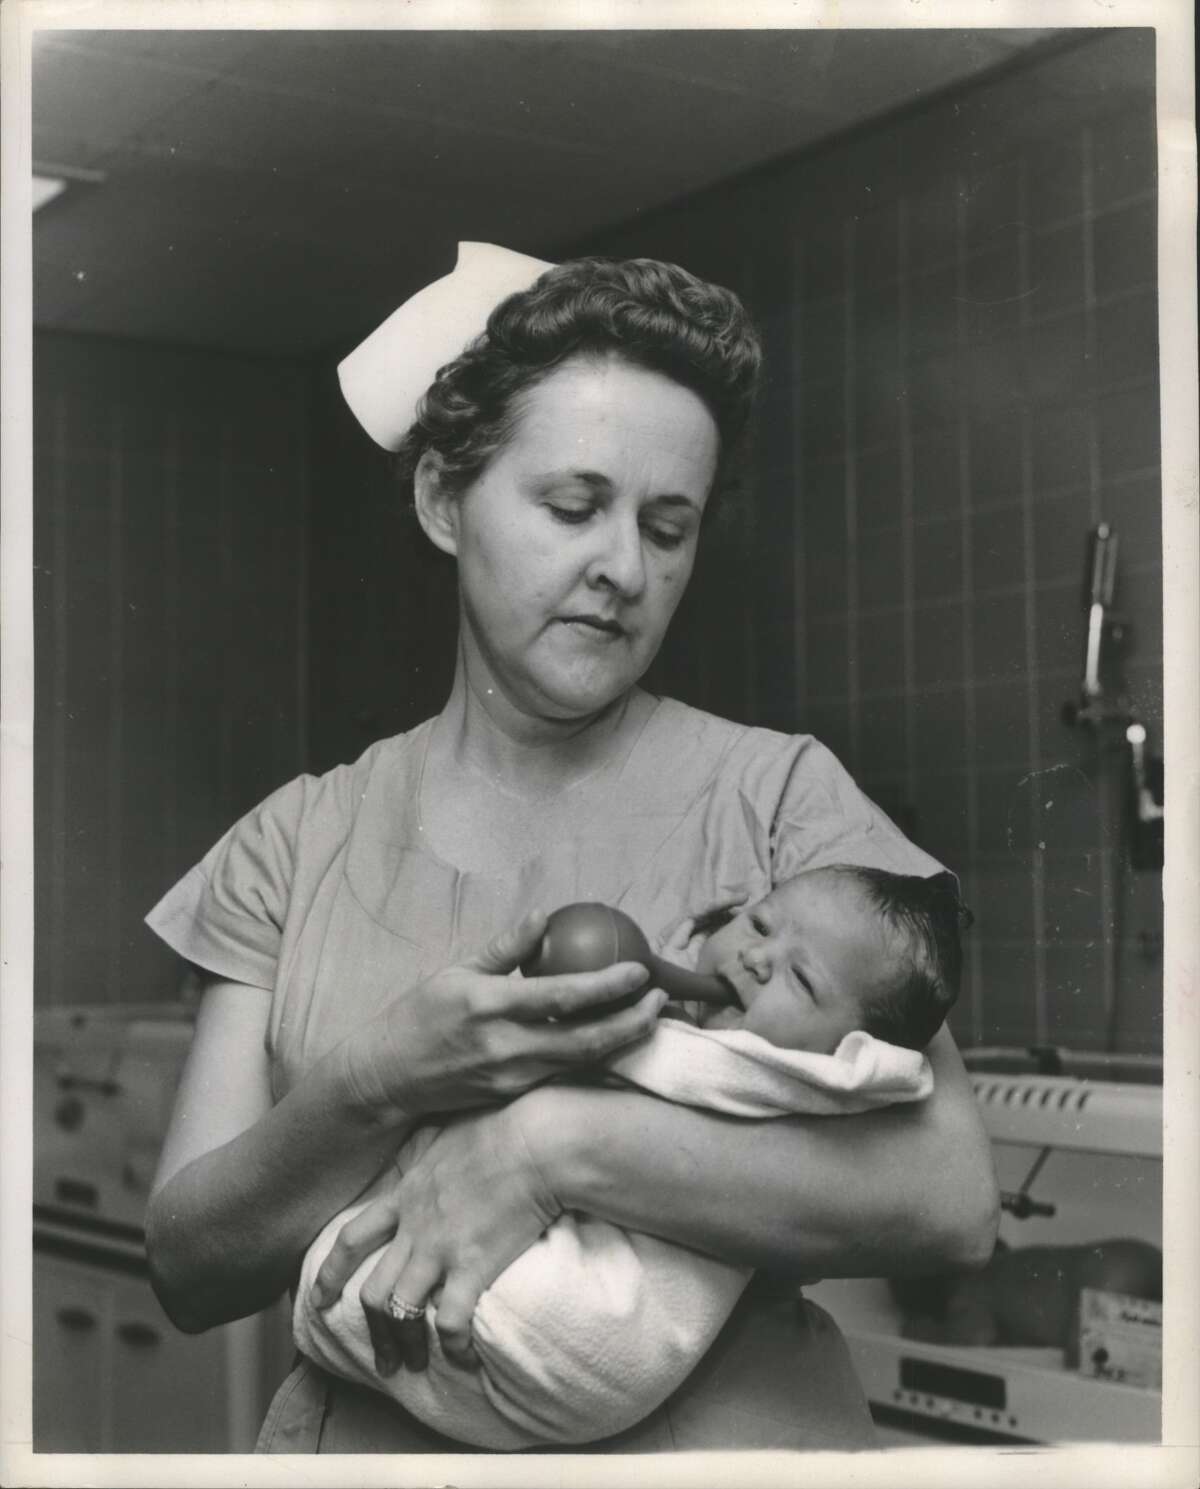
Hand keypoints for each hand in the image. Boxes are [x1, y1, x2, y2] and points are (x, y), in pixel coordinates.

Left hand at [310, 1098, 559, 1374]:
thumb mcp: (447, 1131)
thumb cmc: (500, 1127)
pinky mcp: (473, 1266)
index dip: (331, 1273)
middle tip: (381, 1359)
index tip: (318, 1299)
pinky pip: (449, 1321)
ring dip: (405, 1346)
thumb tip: (428, 1149)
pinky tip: (464, 1358)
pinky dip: (453, 1347)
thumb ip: (429, 1149)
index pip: (353, 1238)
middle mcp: (415, 1227)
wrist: (534, 1142)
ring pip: (401, 1312)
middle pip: (372, 1290)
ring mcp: (440, 1249)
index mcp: (407, 1194)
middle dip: (373, 1331)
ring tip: (415, 1366)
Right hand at [343, 909, 665, 1119]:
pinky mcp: (514, 1095)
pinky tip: (615, 1034)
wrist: (389, 1077)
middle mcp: (506, 1046)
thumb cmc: (421, 1015)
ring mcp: (513, 1077)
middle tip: (662, 998)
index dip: (608, 986)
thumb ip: (504, 949)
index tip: (639, 970)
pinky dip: (595, 1053)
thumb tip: (543, 917)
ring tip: (651, 1013)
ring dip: (622, 1038)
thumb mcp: (457, 972)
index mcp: (490, 1006)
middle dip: (633, 1021)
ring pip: (582, 1061)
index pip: (563, 997)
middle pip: (586, 1041)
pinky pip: (564, 1072)